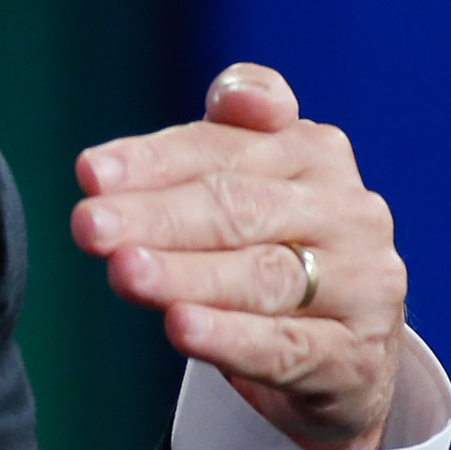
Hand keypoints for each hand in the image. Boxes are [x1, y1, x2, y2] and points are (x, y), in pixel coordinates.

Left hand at [71, 63, 405, 449]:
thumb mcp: (249, 184)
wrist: (344, 349)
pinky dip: (230, 336)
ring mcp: (360, 284)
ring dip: (186, 274)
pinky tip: (180, 327)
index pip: (225, 148)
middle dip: (157, 216)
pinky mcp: (356, 354)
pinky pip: (284, 345)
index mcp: (315, 152)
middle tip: (90, 226)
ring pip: (262, 276)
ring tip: (125, 272)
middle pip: (240, 207)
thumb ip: (224, 137)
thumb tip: (231, 95)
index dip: (154, 160)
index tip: (91, 174)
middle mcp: (347, 211)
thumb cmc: (274, 246)